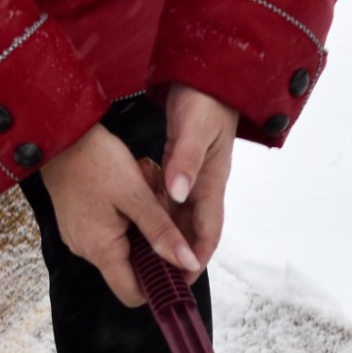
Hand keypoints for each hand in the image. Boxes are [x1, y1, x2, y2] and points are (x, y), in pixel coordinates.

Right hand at [37, 123, 200, 307]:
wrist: (59, 135)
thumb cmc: (95, 160)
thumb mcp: (136, 195)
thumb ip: (162, 232)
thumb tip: (187, 263)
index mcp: (101, 250)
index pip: (134, 294)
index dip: (159, 286)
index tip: (178, 266)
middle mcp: (87, 250)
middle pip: (131, 270)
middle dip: (154, 247)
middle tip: (164, 214)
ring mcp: (80, 237)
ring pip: (123, 248)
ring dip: (142, 229)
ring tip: (148, 195)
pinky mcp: (78, 223)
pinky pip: (109, 232)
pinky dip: (127, 219)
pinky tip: (132, 194)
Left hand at [158, 84, 238, 268]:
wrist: (208, 74)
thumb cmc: (206, 99)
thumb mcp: (194, 128)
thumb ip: (185, 160)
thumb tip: (178, 194)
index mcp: (213, 181)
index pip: (209, 231)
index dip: (197, 257)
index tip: (181, 278)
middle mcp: (204, 184)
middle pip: (193, 230)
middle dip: (177, 254)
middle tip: (155, 276)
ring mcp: (193, 176)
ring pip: (179, 216)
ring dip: (164, 233)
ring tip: (142, 253)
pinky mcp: (181, 167)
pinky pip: (169, 198)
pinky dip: (156, 210)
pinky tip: (139, 216)